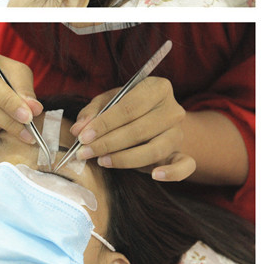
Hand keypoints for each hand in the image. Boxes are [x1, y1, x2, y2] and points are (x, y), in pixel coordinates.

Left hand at [71, 77, 194, 180]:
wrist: (151, 120)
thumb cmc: (125, 108)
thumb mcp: (107, 101)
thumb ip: (92, 112)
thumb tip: (78, 130)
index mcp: (157, 88)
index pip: (129, 107)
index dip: (104, 124)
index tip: (83, 137)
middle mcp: (173, 109)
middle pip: (139, 129)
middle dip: (108, 143)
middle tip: (85, 152)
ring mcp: (179, 132)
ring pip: (154, 149)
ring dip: (125, 159)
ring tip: (102, 161)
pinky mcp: (181, 153)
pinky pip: (185, 166)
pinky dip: (172, 173)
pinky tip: (155, 175)